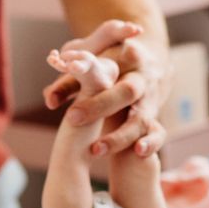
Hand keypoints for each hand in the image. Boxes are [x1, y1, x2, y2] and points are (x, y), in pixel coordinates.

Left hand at [42, 19, 167, 157]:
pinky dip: (150, 143)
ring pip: (140, 117)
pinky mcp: (156, 118)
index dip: (84, 68)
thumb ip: (70, 81)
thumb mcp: (92, 63)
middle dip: (99, 106)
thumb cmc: (112, 65)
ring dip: (119, 135)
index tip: (63, 77)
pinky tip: (138, 152)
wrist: (151, 67)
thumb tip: (49, 98)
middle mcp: (141, 78)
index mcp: (126, 55)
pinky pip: (158, 133)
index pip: (105, 62)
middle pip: (126, 90)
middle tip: (72, 119)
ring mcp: (151, 99)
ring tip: (96, 150)